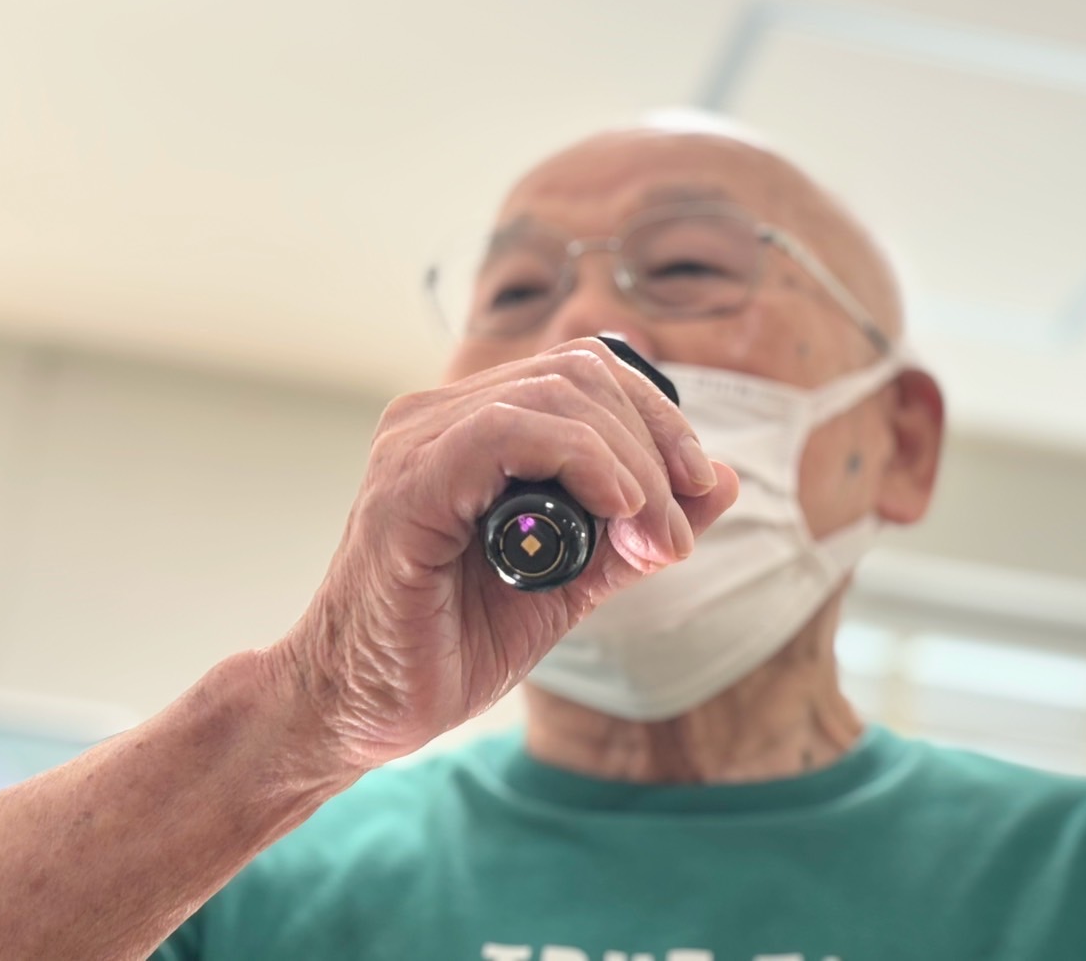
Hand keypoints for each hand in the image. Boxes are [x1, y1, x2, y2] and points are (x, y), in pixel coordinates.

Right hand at [269, 338, 738, 772]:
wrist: (364, 711)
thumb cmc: (452, 642)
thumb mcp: (573, 580)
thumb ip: (637, 529)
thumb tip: (722, 481)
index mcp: (473, 426)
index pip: (585, 373)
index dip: (658, 418)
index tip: (697, 490)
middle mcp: (439, 417)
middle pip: (581, 373)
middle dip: (656, 445)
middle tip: (673, 537)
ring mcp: (417, 443)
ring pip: (556, 395)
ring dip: (631, 467)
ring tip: (651, 542)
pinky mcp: (406, 486)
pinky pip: (507, 432)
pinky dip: (581, 461)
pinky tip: (612, 512)